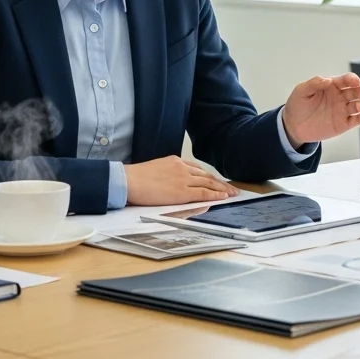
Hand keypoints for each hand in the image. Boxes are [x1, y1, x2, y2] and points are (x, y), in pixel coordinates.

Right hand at [123, 156, 239, 206]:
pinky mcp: (181, 191)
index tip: (216, 180)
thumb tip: (173, 183)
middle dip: (219, 182)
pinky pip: (203, 193)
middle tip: (231, 188)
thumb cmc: (135, 178)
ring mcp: (183, 179)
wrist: (128, 180)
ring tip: (231, 193)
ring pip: (208, 183)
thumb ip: (168, 174)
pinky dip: (214, 195)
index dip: (209, 176)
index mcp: (175, 161)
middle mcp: (182, 168)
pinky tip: (222, 197)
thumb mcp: (156, 169)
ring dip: (221, 188)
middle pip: (206, 175)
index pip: (197, 169)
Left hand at [281, 73, 359, 148]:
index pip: (346, 79)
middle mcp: (340, 96)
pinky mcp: (344, 124)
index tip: (355, 81)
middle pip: (358, 91)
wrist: (293, 126)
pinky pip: (357, 120)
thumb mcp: (301, 91)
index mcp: (332, 85)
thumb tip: (327, 80)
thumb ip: (314, 83)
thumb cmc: (298, 105)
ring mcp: (343, 110)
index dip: (353, 79)